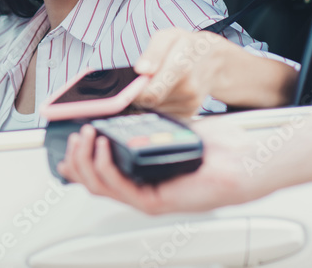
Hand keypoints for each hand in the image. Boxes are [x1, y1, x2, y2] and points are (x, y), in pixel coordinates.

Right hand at [56, 118, 258, 213]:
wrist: (242, 161)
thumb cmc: (216, 149)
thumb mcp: (170, 129)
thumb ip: (147, 125)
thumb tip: (124, 109)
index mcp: (143, 176)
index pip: (100, 175)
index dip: (79, 161)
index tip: (69, 144)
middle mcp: (141, 190)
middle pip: (91, 182)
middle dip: (75, 159)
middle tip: (74, 137)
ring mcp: (146, 198)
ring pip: (98, 186)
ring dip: (85, 160)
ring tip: (85, 136)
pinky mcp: (154, 202)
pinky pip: (117, 187)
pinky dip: (104, 166)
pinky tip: (102, 146)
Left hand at [132, 28, 223, 115]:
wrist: (215, 61)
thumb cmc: (187, 47)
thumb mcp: (169, 37)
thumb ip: (153, 52)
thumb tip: (141, 70)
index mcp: (181, 66)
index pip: (152, 92)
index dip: (135, 93)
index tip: (129, 87)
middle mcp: (189, 88)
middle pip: (150, 101)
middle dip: (142, 92)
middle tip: (146, 79)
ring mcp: (191, 103)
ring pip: (155, 108)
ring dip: (152, 97)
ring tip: (162, 80)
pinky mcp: (190, 113)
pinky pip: (164, 113)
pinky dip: (162, 103)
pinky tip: (169, 90)